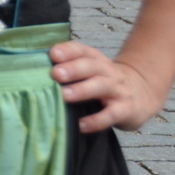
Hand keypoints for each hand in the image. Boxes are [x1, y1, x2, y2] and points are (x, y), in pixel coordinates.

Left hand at [49, 41, 164, 132]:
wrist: (142, 92)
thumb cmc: (104, 81)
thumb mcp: (91, 69)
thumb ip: (69, 68)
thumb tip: (32, 72)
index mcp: (95, 59)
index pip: (81, 50)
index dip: (68, 51)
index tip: (53, 54)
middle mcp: (107, 71)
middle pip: (90, 66)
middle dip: (73, 69)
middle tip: (55, 74)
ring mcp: (118, 89)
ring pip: (101, 86)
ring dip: (82, 90)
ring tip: (65, 95)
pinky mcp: (126, 109)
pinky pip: (112, 114)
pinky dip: (96, 120)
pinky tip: (81, 125)